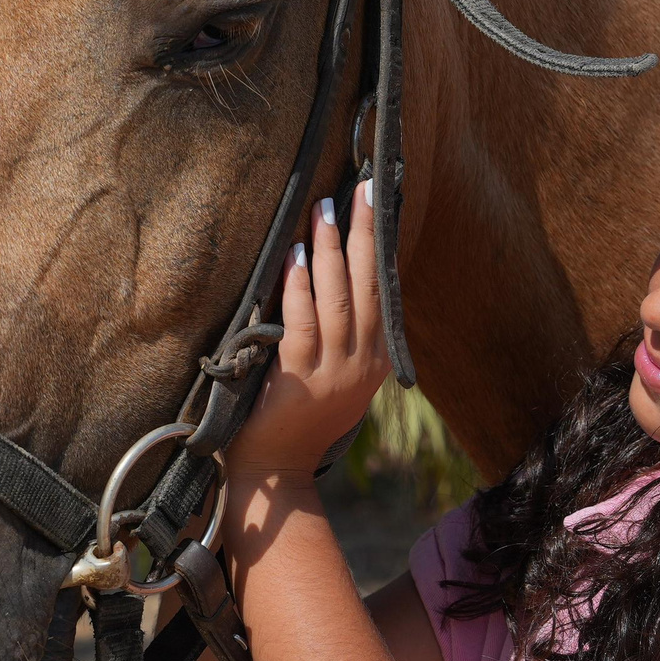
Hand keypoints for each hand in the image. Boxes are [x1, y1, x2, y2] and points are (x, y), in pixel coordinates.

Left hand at [225, 181, 391, 479]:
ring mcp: (334, 374)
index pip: (383, 289)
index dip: (380, 243)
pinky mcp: (300, 382)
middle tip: (361, 186)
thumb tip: (333, 271)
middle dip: (365, 232)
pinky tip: (292, 257)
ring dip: (330, 250)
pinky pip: (302, 324)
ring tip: (323, 210)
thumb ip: (340, 334)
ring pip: (338, 299)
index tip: (377, 200)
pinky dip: (298, 288)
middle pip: (369, 285)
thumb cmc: (296, 419)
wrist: (276, 474)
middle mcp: (362, 365)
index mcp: (375, 360)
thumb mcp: (333, 376)